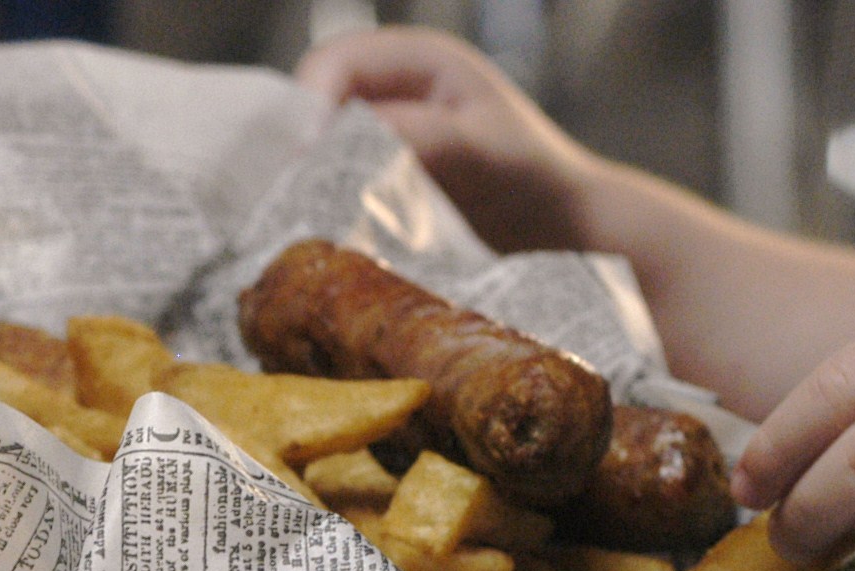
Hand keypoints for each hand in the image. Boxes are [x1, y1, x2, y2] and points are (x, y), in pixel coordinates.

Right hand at [293, 28, 601, 253]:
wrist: (560, 228)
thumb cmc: (534, 176)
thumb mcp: (478, 148)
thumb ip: (416, 135)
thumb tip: (340, 143)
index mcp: (419, 57)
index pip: (336, 62)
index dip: (309, 105)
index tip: (302, 161)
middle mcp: (394, 86)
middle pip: (316, 99)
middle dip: (301, 141)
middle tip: (293, 194)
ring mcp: (384, 129)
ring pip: (318, 141)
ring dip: (307, 174)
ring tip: (303, 213)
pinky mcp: (381, 172)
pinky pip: (333, 176)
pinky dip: (323, 197)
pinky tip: (324, 225)